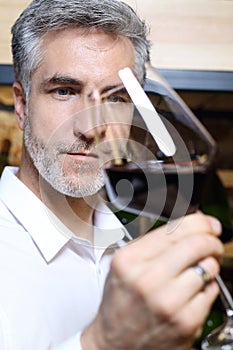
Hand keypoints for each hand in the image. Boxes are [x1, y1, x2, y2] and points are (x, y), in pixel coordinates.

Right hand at [82, 212, 223, 349]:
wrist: (116, 343)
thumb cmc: (121, 301)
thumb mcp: (124, 264)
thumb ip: (154, 242)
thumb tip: (190, 225)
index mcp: (130, 260)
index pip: (175, 229)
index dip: (200, 222)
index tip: (208, 224)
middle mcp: (148, 279)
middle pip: (197, 244)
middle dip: (211, 239)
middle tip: (212, 242)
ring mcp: (169, 302)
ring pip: (208, 267)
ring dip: (209, 263)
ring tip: (197, 268)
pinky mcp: (186, 322)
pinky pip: (211, 291)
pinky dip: (207, 286)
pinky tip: (193, 290)